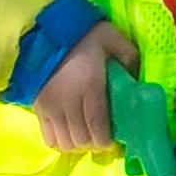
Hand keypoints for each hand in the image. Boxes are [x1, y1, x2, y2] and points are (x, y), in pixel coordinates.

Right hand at [33, 19, 138, 151]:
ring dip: (79, 145)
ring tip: (88, 136)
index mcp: (89, 87)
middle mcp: (67, 102)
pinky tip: (70, 134)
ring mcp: (50, 108)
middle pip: (82, 140)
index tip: (115, 138)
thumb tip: (137, 82)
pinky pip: (49, 138)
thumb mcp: (114, 40)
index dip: (107, 140)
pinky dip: (61, 142)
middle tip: (104, 137)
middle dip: (95, 144)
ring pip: (65, 143)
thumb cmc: (84, 35)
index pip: (98, 128)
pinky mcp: (38, 109)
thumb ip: (130, 59)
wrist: (46, 30)